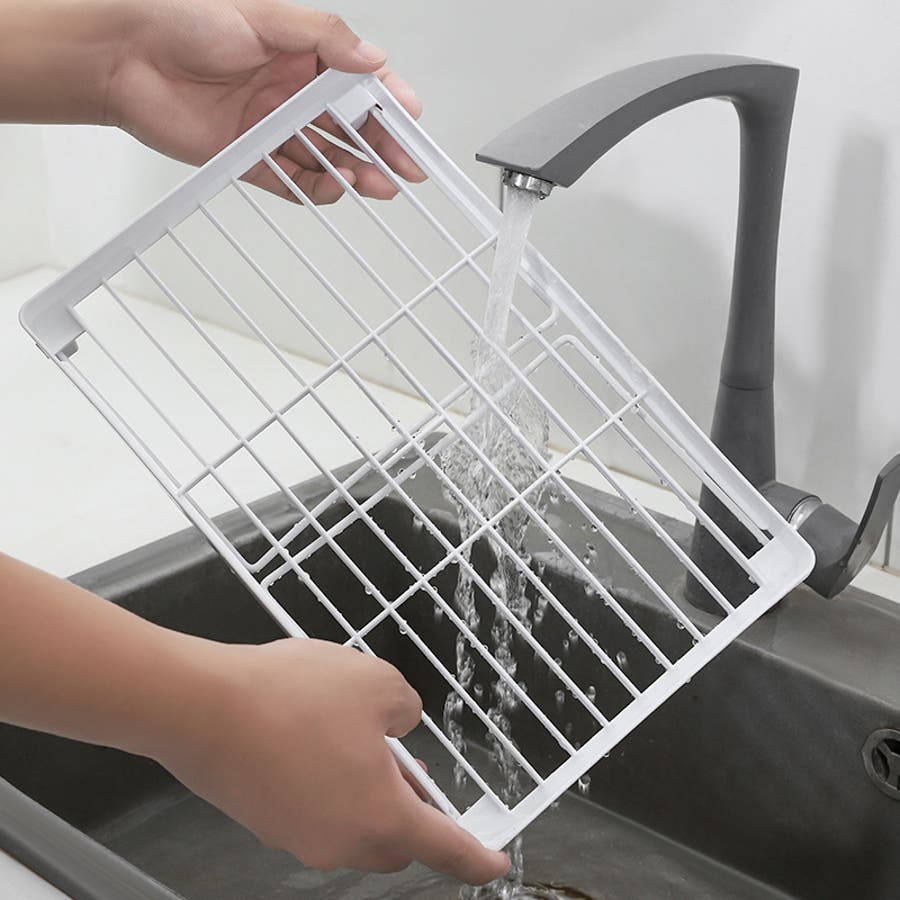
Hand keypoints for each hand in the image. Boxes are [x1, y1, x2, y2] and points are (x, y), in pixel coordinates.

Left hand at [105, 0, 424, 201]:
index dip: (388, 102)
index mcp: (300, 55)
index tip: (411, 120)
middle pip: (349, 127)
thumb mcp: (264, 16)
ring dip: (354, 173)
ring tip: (377, 186)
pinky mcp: (248, 157)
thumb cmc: (181, 20)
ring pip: (325, 158)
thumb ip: (324, 38)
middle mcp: (289, 93)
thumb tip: (372, 58)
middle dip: (382, 148)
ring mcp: (271, 127)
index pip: (358, 83)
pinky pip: (290, 180)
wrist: (124, 57)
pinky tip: (334, 191)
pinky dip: (314, 189)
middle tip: (406, 168)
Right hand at [157, 638, 509, 882]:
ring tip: (355, 737)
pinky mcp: (265, 819)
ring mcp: (297, 836)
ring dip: (365, 791)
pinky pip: (315, 811)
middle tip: (407, 764)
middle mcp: (339, 840)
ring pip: (352, 824)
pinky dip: (329, 785)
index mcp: (380, 817)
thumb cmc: (290, 697)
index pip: (445, 848)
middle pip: (395, 839)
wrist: (203, 706)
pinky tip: (315, 738)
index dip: (475, 858)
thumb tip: (400, 720)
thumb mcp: (376, 682)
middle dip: (410, 808)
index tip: (494, 863)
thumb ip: (406, 706)